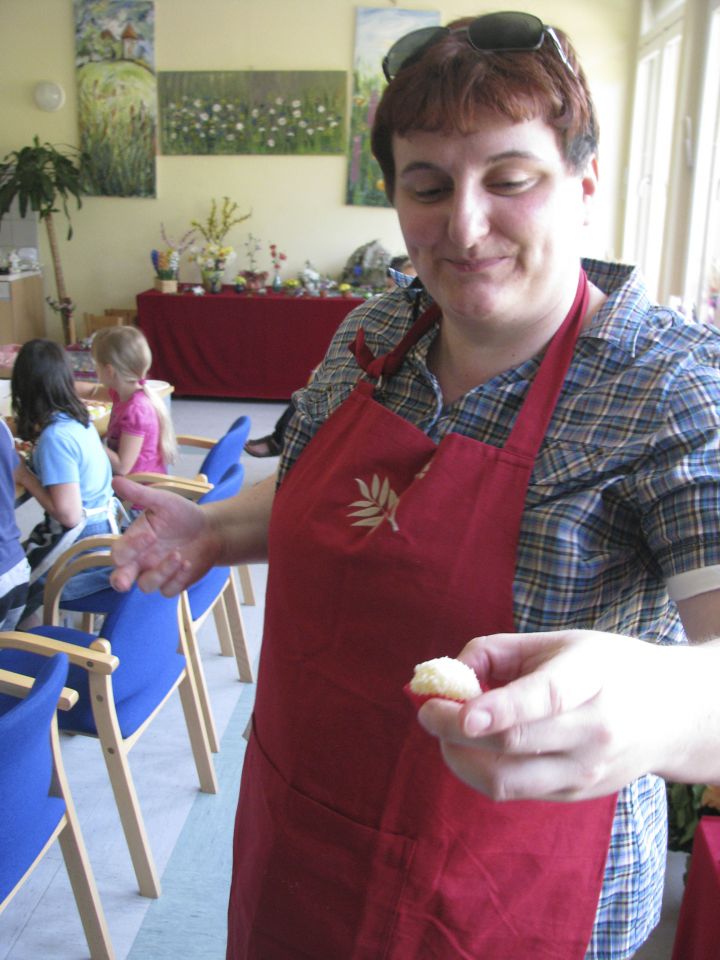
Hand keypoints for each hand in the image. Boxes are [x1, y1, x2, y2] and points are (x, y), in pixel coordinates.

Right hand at [110, 477, 219, 595]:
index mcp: (134, 542)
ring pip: (146, 585)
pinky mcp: (174, 583)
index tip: (150, 535)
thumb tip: (116, 480)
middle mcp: (141, 560)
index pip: (120, 552)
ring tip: (179, 555)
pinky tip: (188, 563)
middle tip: (124, 582)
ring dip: (161, 573)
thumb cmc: (182, 514)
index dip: (129, 548)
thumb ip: (139, 494)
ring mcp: (157, 573)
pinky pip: (168, 590)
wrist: (211, 528)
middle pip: (120, 579)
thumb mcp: (162, 501)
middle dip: (120, 581)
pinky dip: (177, 579)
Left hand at [417, 630, 680, 801]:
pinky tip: (470, 746)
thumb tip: (445, 677)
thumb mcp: (557, 641)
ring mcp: (586, 771)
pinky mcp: (575, 795)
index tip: (462, 714)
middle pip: (513, 743)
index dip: (501, 707)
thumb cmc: (603, 666)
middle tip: (427, 710)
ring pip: (506, 780)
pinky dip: (478, 770)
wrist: (668, 715)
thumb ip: (496, 652)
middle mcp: (594, 730)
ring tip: (443, 731)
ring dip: (459, 757)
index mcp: (592, 677)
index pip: (545, 698)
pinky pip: (513, 791)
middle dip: (453, 730)